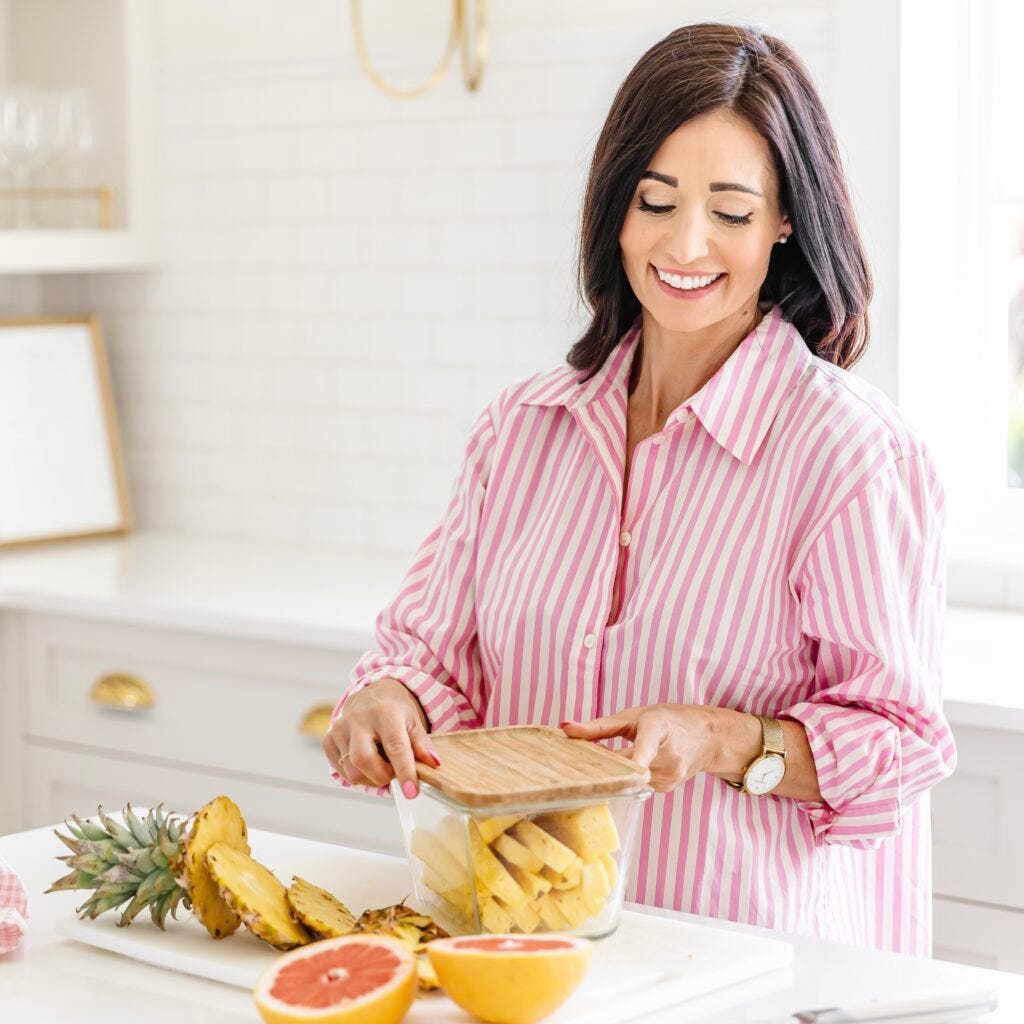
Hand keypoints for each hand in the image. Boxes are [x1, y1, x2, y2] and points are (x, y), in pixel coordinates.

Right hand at [323, 678, 440, 797]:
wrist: (372, 694)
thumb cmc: (395, 710)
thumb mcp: (413, 722)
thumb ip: (422, 744)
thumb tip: (434, 764)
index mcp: (385, 712)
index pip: (395, 746)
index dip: (404, 771)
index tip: (411, 792)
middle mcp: (358, 719)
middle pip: (364, 760)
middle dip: (382, 776)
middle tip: (394, 773)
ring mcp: (340, 729)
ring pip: (352, 771)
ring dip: (371, 778)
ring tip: (382, 765)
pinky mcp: (328, 740)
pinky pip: (341, 770)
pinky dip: (357, 775)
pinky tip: (367, 762)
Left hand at [560, 704, 716, 792]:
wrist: (708, 737)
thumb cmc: (670, 720)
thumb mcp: (635, 715)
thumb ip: (599, 726)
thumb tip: (564, 727)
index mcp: (659, 729)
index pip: (643, 749)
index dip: (631, 760)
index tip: (619, 770)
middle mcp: (667, 757)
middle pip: (626, 767)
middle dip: (602, 765)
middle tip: (574, 763)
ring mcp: (668, 777)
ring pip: (629, 779)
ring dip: (613, 772)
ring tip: (605, 760)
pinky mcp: (665, 789)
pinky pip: (636, 785)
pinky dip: (626, 778)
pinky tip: (624, 769)